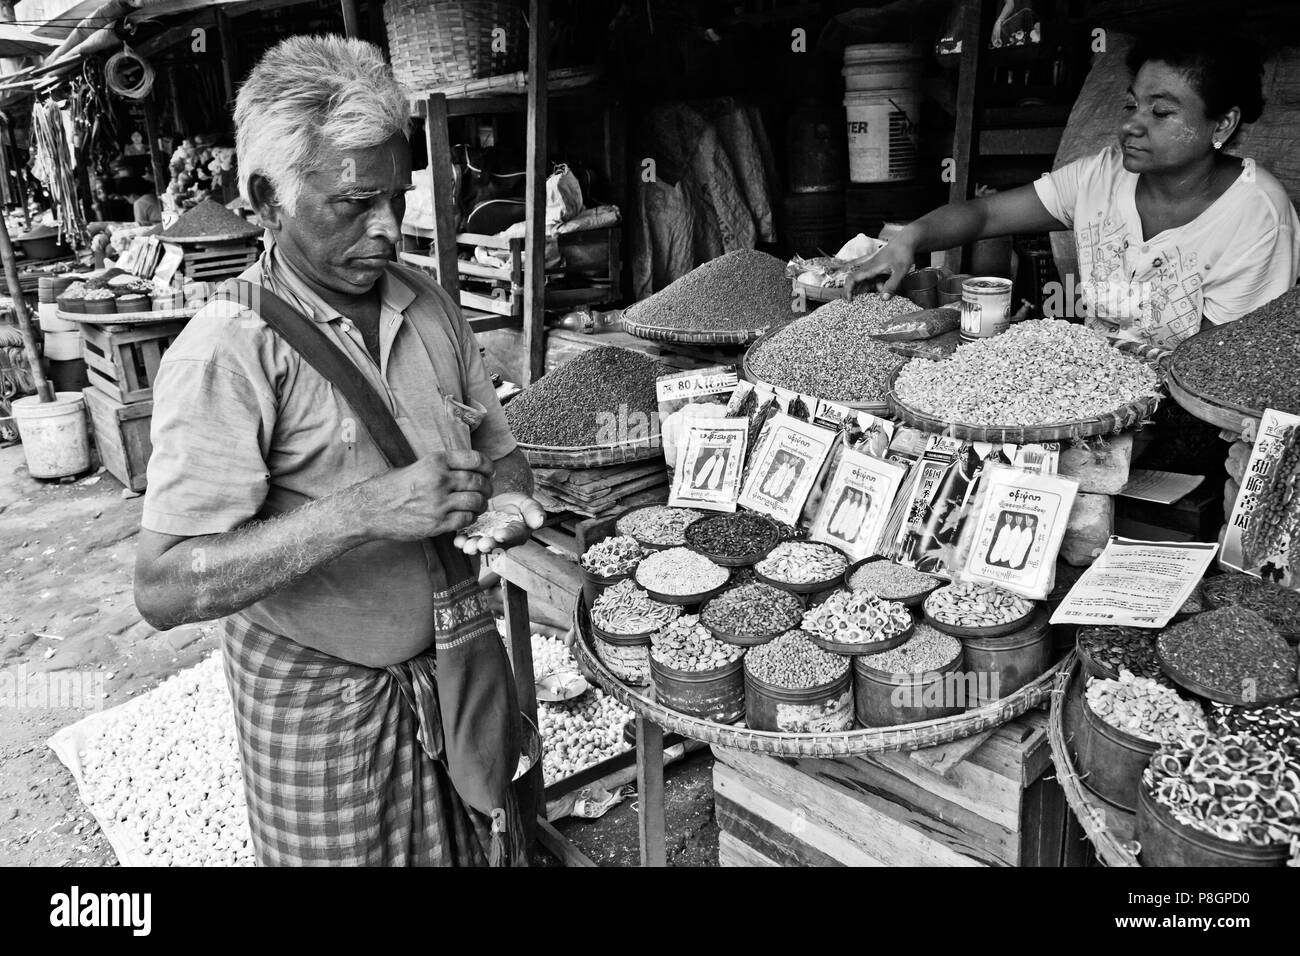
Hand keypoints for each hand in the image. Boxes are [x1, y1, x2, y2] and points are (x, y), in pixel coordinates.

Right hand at [355, 451, 494, 541]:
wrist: (372, 509)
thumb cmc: (394, 487)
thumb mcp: (418, 466)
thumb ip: (443, 467)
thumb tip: (471, 469)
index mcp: (435, 461)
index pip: (475, 459)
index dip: (488, 467)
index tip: (490, 472)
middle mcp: (439, 480)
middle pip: (478, 481)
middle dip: (487, 487)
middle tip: (487, 490)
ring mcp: (438, 502)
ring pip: (476, 501)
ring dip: (482, 503)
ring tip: (478, 504)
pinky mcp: (437, 523)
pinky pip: (466, 519)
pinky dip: (471, 517)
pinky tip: (467, 515)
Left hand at [453, 490, 546, 554]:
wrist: (499, 499)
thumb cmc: (516, 504)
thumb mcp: (527, 503)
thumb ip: (534, 511)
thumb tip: (540, 521)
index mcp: (516, 533)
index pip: (512, 535)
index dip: (507, 535)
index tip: (500, 534)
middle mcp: (501, 540)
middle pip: (494, 544)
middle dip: (487, 545)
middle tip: (482, 544)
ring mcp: (485, 538)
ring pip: (479, 545)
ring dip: (473, 547)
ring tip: (467, 546)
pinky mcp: (471, 534)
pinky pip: (466, 539)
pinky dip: (461, 541)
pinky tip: (458, 540)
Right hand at [847, 239, 914, 298]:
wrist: (905, 242)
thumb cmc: (902, 254)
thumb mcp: (900, 271)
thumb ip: (892, 285)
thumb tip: (883, 299)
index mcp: (870, 268)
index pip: (852, 279)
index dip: (848, 289)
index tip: (849, 300)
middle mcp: (868, 268)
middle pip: (857, 283)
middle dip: (860, 293)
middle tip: (865, 303)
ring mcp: (872, 268)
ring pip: (867, 283)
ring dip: (873, 290)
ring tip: (885, 293)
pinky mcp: (876, 269)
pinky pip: (873, 280)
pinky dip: (878, 286)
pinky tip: (887, 288)